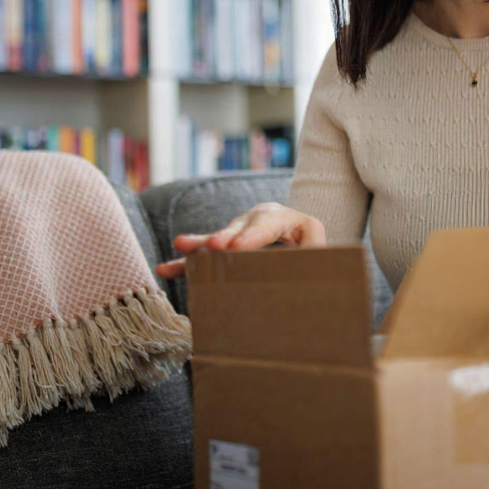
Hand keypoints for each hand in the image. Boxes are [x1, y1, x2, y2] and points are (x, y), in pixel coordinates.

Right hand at [153, 202, 326, 278]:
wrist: (309, 260)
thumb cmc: (316, 257)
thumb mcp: (321, 254)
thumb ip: (315, 257)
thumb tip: (310, 268)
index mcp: (288, 219)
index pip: (270, 223)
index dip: (252, 235)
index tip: (236, 248)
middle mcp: (261, 221)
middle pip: (241, 227)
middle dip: (225, 237)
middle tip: (214, 246)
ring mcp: (241, 233)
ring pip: (219, 238)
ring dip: (200, 245)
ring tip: (181, 246)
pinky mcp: (227, 248)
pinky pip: (206, 256)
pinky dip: (187, 263)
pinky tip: (167, 268)